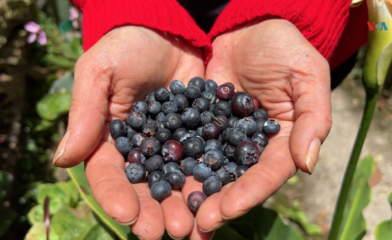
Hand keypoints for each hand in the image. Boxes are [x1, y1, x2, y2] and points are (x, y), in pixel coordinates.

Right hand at [52, 26, 212, 239]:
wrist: (169, 32)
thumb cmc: (127, 47)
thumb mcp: (99, 72)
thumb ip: (85, 115)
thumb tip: (61, 161)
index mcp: (111, 139)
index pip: (109, 175)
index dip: (116, 197)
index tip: (128, 216)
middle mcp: (142, 149)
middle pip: (145, 188)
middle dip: (154, 212)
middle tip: (165, 232)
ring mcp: (173, 145)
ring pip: (176, 183)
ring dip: (182, 207)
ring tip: (192, 229)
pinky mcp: (199, 137)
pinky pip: (205, 163)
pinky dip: (209, 185)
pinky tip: (216, 203)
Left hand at [195, 19, 331, 231]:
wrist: (249, 26)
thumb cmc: (285, 47)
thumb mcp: (307, 76)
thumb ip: (313, 119)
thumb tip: (308, 164)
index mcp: (281, 141)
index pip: (267, 174)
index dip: (249, 193)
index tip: (227, 210)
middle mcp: (251, 145)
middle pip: (236, 179)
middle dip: (218, 202)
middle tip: (198, 224)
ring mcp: (224, 135)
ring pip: (210, 169)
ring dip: (195, 191)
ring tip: (177, 213)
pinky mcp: (200, 122)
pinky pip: (188, 143)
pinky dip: (177, 161)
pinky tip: (160, 177)